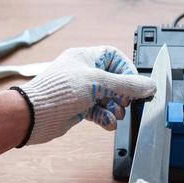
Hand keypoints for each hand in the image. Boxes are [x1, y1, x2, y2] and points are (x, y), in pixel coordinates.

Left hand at [12, 46, 155, 145]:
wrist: (34, 115)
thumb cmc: (58, 91)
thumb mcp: (97, 83)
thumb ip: (125, 85)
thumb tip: (149, 85)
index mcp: (86, 57)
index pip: (115, 57)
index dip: (127, 70)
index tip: (135, 84)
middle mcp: (84, 73)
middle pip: (114, 80)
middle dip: (122, 94)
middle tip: (124, 103)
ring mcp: (82, 91)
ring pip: (107, 97)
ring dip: (115, 108)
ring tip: (116, 115)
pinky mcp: (79, 107)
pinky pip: (99, 110)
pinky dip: (105, 117)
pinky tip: (108, 123)